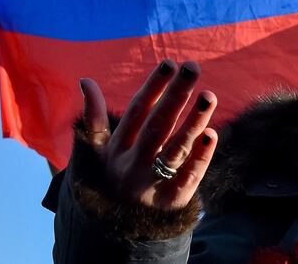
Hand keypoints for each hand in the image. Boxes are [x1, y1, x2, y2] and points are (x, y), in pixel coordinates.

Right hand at [79, 60, 217, 209]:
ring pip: (175, 149)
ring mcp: (152, 183)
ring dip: (193, 122)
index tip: (170, 64)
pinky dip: (200, 157)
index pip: (138, 112)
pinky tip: (212, 134)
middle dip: (175, 95)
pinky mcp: (172, 201)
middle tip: (193, 67)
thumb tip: (85, 80)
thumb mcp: (98, 152)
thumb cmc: (111, 181)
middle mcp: (134, 163)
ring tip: (209, 96)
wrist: (115, 232)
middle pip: (157, 125)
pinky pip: (188, 177)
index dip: (154, 87)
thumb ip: (94, 117)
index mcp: (118, 148)